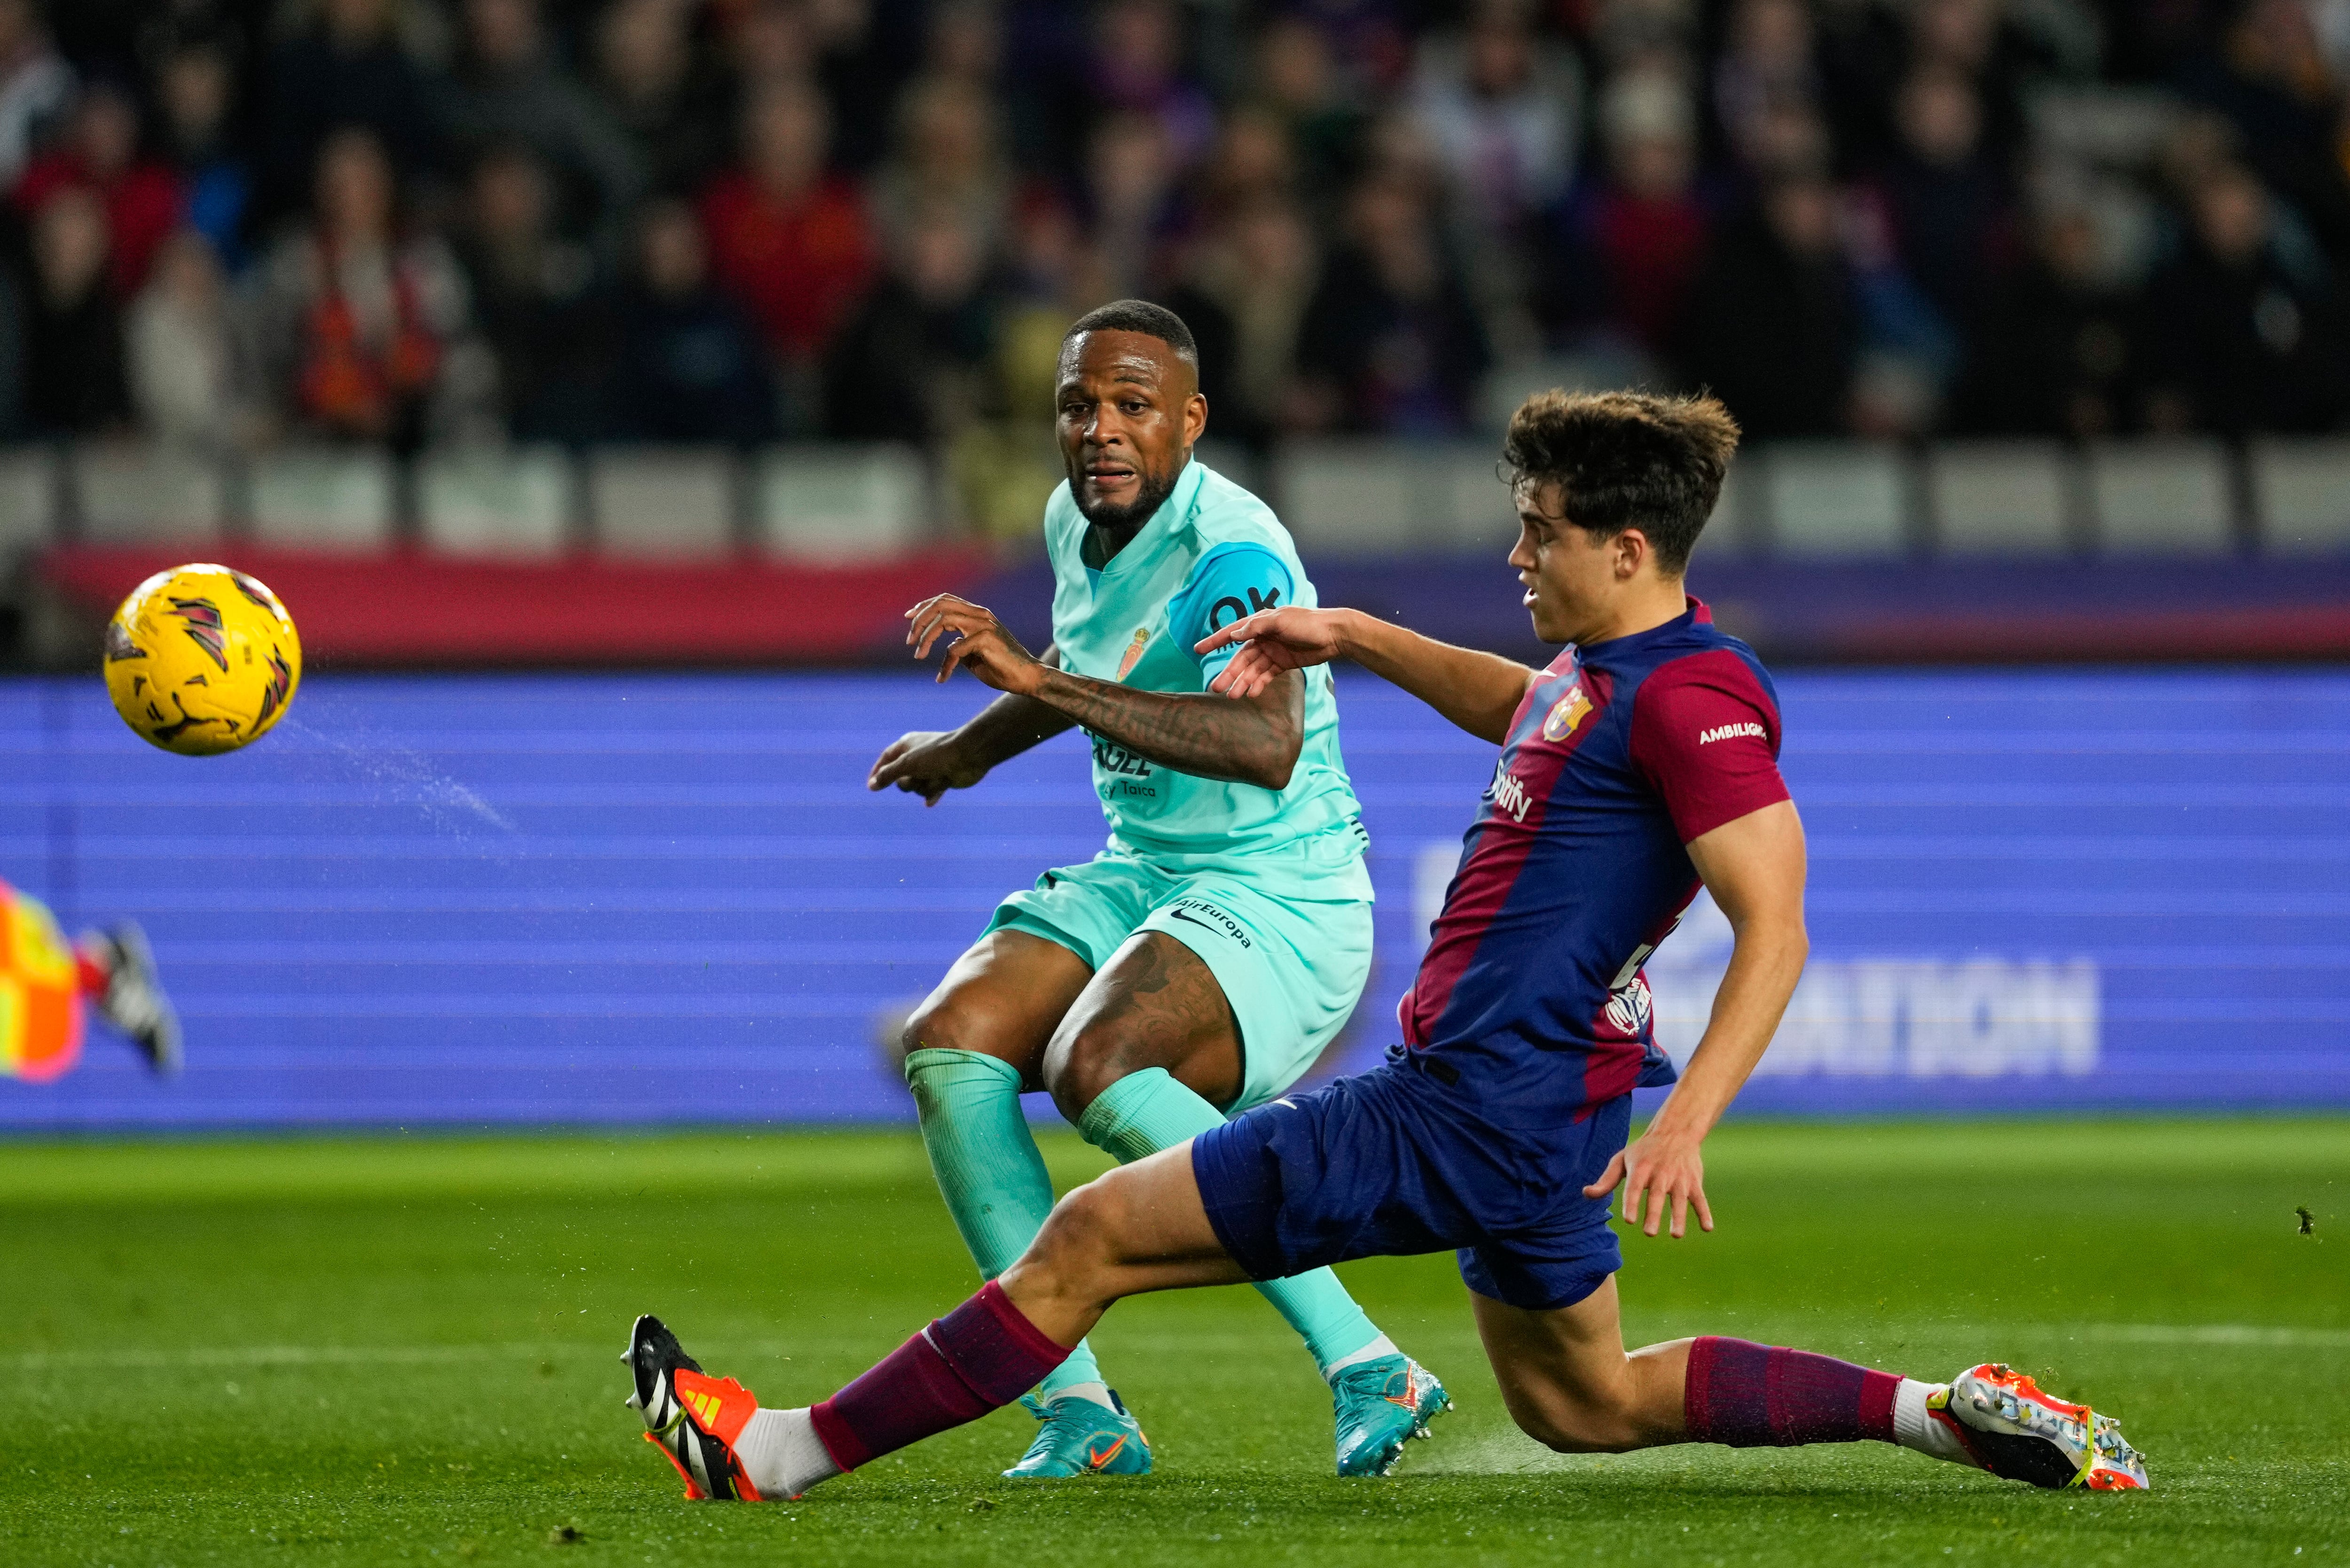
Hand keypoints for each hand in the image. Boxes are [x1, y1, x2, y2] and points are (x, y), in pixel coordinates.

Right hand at [868, 729, 990, 805]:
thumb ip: (888, 775)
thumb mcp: (907, 764)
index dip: (878, 771)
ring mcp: (931, 768)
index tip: (871, 785)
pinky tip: (929, 803)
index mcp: (907, 744)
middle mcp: (917, 755)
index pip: (886, 758)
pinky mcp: (943, 778)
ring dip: (925, 786)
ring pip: (917, 787)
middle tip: (918, 777)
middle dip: (909, 783)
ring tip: (938, 778)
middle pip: (901, 778)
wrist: (968, 756)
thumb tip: (872, 785)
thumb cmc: (936, 755)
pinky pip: (931, 791)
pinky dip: (931, 794)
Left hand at [906, 594, 1045, 695]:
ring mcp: (984, 624)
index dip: (924, 606)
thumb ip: (958, 646)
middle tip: (909, 641)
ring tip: (918, 655)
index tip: (908, 617)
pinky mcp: (986, 638)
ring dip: (926, 637)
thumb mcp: (973, 656)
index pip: (946, 600)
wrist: (1027, 678)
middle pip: (941, 604)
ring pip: (943, 619)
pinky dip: (945, 664)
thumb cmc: (1002, 669)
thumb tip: (944, 647)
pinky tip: (942, 677)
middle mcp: (980, 614)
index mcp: (978, 614)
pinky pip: (954, 648)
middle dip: (920, 620)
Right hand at [1193, 606, 1349, 698]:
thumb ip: (1256, 627)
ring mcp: (1273, 651)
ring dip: (1242, 682)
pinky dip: (1259, 684)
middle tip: (1215, 688)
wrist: (1334, 634)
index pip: (1232, 633)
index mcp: (1260, 623)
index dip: (1214, 642)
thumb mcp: (1280, 620)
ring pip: (1252, 670)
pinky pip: (1266, 675)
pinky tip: (1252, 693)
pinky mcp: (1283, 663)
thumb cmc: (1308, 623)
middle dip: (1228, 673)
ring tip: (1232, 696)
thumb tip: (1234, 634)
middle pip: (1241, 658)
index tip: (1197, 650)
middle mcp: (1263, 637)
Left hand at [1583, 1122, 1713, 1238]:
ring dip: (1678, 1217)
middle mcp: (1660, 1173)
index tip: (1628, 1220)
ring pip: (1679, 1200)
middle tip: (1649, 1233)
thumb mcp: (1622, 1160)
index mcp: (1640, 1169)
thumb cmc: (1643, 1151)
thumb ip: (1606, 1180)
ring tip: (1675, 1235)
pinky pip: (1700, 1199)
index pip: (1634, 1188)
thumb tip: (1586, 1194)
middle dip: (1653, 1214)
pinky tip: (1707, 1228)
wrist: (1675, 1131)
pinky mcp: (1694, 1182)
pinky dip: (1705, 1213)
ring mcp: (1679, 1179)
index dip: (1631, 1203)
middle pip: (1656, 1196)